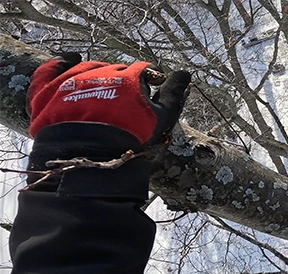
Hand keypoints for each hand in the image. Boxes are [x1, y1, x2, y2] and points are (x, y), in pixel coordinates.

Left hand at [24, 55, 190, 196]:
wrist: (89, 151)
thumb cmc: (130, 136)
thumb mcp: (160, 118)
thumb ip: (174, 95)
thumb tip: (186, 74)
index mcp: (128, 77)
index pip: (144, 70)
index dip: (151, 79)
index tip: (154, 90)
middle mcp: (101, 71)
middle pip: (117, 69)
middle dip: (125, 79)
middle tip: (128, 100)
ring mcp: (73, 77)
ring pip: (89, 68)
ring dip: (99, 74)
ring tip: (104, 91)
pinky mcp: (50, 87)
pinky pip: (53, 68)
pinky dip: (61, 61)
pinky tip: (70, 58)